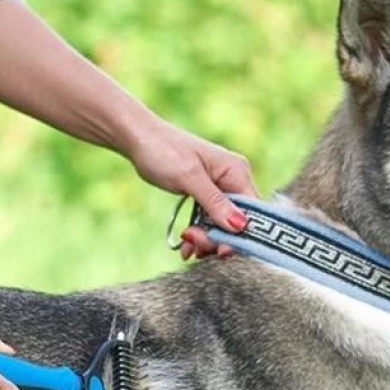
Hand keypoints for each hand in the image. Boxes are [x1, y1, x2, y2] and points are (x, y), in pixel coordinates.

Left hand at [126, 116, 258, 258]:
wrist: (137, 138)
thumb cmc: (163, 150)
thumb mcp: (189, 177)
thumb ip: (214, 202)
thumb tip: (240, 225)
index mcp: (237, 171)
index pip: (252, 211)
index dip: (240, 234)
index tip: (220, 250)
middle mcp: (234, 179)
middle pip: (237, 221)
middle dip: (217, 237)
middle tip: (193, 242)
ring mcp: (220, 187)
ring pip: (223, 224)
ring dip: (207, 239)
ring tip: (186, 244)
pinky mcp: (206, 194)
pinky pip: (210, 220)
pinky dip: (200, 233)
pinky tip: (185, 244)